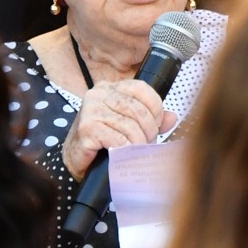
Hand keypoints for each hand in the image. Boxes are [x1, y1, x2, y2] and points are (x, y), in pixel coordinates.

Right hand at [61, 80, 176, 179]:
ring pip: (129, 125)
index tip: (156, 124)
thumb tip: (172, 117)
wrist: (75, 160)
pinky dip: (125, 149)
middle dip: (148, 129)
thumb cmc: (102, 140)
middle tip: (147, 143)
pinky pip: (117, 139)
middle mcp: (98, 93)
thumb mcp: (128, 125)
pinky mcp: (87, 128)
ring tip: (137, 151)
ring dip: (138, 142)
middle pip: (137, 109)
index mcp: (110, 87)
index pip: (141, 88)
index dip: (155, 107)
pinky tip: (124, 154)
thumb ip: (151, 119)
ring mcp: (91, 109)